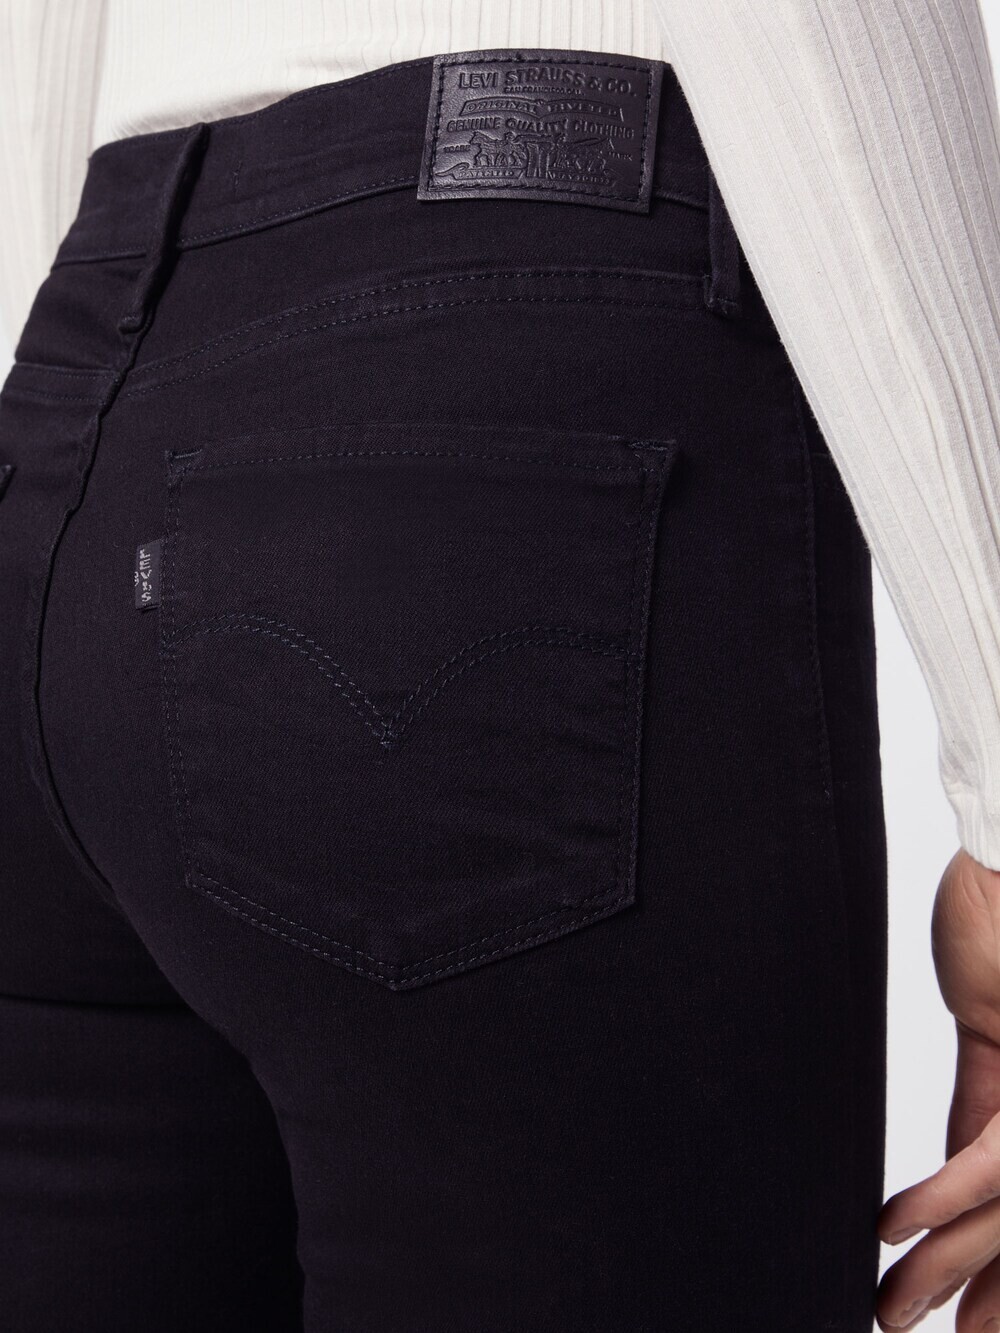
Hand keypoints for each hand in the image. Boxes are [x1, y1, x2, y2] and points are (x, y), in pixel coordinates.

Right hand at [876, 847, 999, 1330]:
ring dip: (945, 1265)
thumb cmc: (999, 932)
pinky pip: (987, 1154)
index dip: (997, 1275)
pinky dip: (938, 1194)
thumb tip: (949, 1181)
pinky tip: (894, 1227)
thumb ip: (981, 1108)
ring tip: (892, 1304)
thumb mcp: (987, 1034)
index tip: (967, 1323)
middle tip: (910, 1326)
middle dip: (975, 1291)